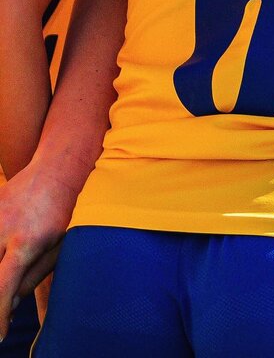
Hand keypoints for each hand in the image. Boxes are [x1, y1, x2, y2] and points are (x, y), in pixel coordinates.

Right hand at [0, 163, 73, 339]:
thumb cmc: (64, 211)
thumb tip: (10, 304)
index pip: (4, 288)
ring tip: (9, 273)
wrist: (56, 170)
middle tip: (5, 307)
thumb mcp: (59, 245)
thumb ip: (34, 275)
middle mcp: (4, 232)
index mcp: (27, 244)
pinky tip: (4, 259)